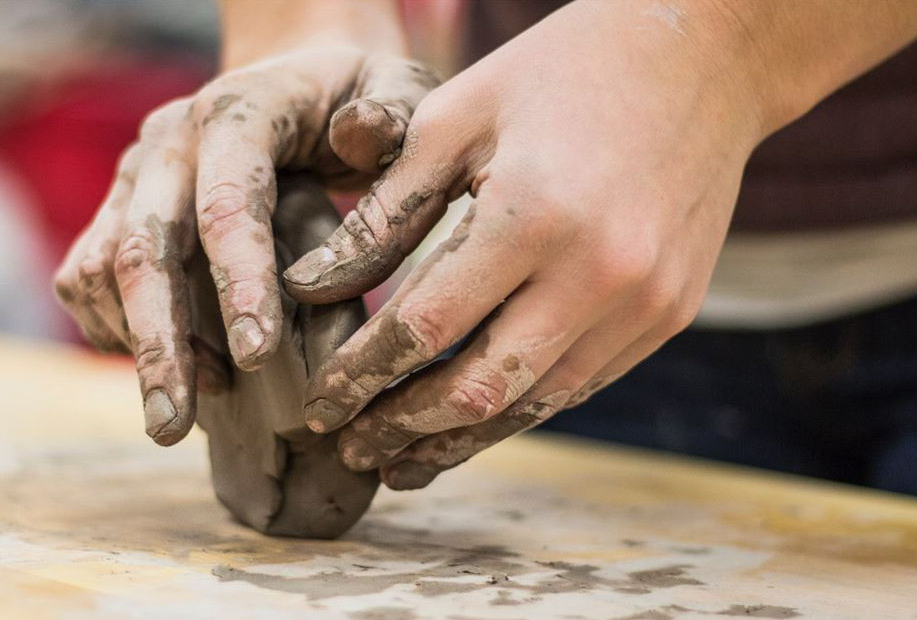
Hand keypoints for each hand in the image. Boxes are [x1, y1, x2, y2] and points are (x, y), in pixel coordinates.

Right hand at [54, 45, 437, 445]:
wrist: (296, 77)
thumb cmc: (356, 95)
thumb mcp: (396, 87)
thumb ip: (392, 113)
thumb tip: (358, 137)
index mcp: (239, 113)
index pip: (229, 202)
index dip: (239, 282)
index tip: (258, 359)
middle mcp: (170, 143)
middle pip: (143, 247)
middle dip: (159, 343)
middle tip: (172, 427)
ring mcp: (135, 177)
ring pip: (101, 268)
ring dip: (136, 345)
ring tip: (183, 412)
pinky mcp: (117, 208)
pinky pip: (87, 276)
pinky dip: (114, 331)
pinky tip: (169, 370)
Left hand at [284, 1, 767, 487]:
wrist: (703, 55)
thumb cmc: (561, 73)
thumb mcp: (456, 118)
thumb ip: (384, 211)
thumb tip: (312, 286)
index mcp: (534, 214)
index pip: (424, 326)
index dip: (361, 374)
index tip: (318, 404)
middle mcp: (600, 273)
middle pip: (479, 387)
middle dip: (403, 428)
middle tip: (351, 448)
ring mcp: (646, 302)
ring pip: (535, 403)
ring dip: (461, 439)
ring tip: (402, 462)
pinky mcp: (671, 313)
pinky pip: (581, 382)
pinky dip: (520, 407)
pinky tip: (475, 418)